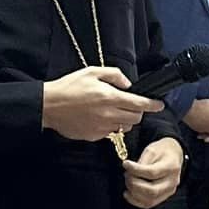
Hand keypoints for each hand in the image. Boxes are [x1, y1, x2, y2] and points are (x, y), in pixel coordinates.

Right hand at [42, 65, 157, 142]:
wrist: (49, 106)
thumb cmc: (69, 86)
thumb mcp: (91, 72)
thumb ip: (114, 75)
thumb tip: (127, 84)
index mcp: (110, 97)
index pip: (139, 104)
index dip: (152, 105)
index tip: (159, 105)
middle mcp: (109, 115)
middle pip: (135, 118)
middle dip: (137, 111)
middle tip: (130, 105)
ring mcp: (102, 128)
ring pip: (124, 127)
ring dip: (124, 119)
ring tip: (112, 111)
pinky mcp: (94, 136)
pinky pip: (110, 133)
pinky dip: (110, 126)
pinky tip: (98, 118)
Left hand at [122, 137, 183, 208]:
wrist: (173, 155)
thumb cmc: (162, 151)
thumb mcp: (152, 149)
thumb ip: (142, 161)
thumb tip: (131, 171)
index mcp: (171, 167)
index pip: (152, 172)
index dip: (136, 170)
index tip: (126, 164)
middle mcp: (172, 181)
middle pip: (152, 190)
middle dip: (134, 184)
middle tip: (127, 175)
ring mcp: (169, 191)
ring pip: (150, 200)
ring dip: (134, 193)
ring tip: (128, 182)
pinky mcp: (163, 196)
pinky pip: (149, 204)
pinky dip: (135, 201)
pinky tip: (128, 193)